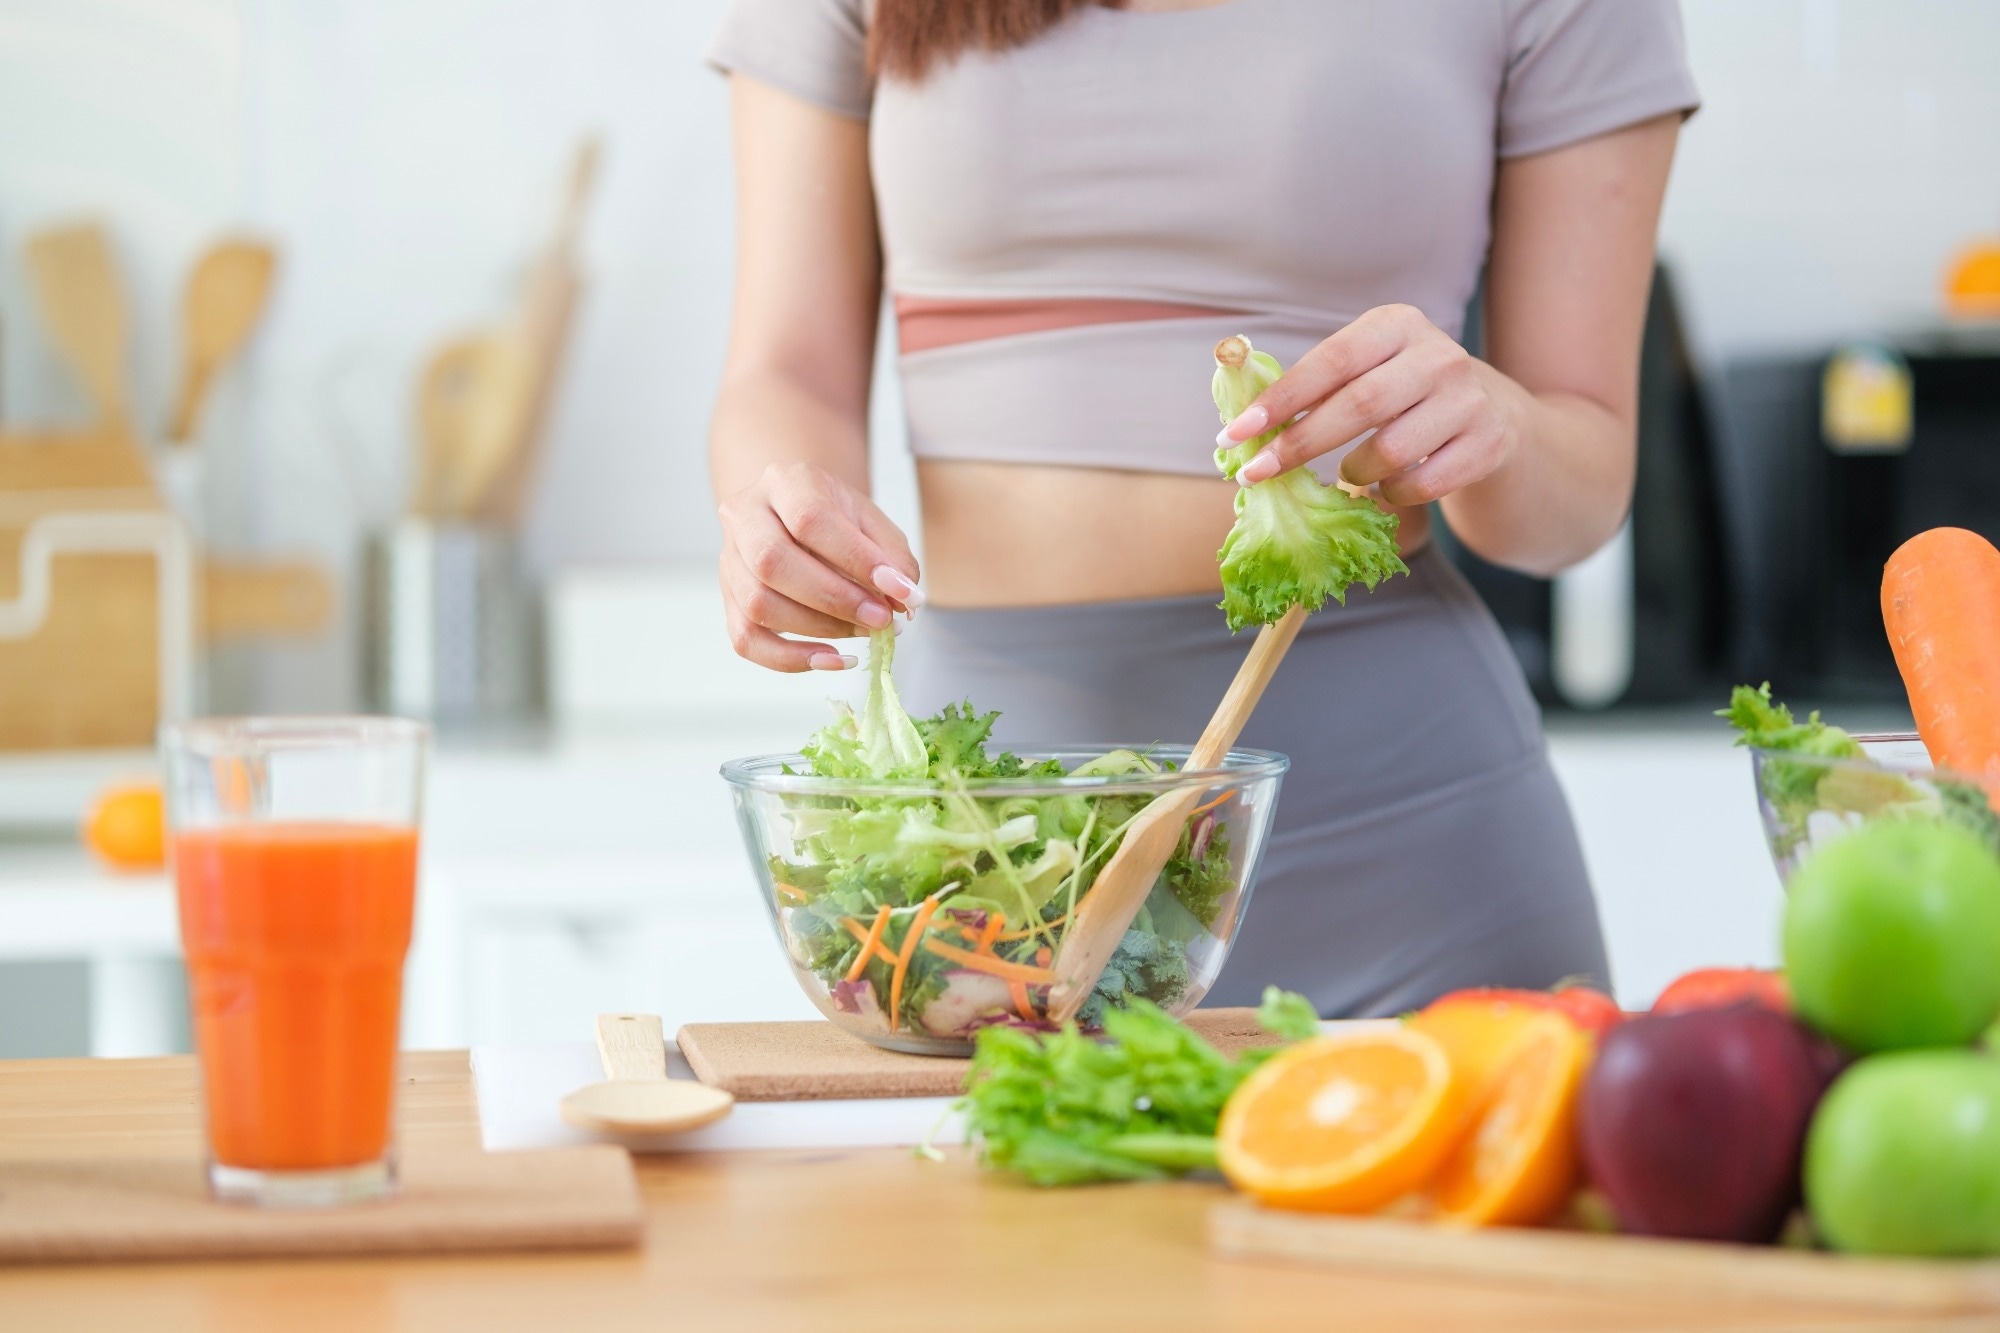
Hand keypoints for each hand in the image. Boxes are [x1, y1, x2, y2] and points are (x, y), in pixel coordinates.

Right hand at [717, 461, 922, 672]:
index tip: (899, 590)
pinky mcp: (728, 599)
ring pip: (758, 604)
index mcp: (784, 481)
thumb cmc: (836, 521)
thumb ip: (892, 557)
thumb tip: (903, 601)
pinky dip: (791, 659)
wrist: (794, 517)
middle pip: (772, 562)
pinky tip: (832, 659)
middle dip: (835, 599)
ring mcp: (729, 559)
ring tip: (863, 632)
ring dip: (818, 629)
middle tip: (881, 620)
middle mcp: (745, 515)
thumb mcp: (871, 522)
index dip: (856, 559)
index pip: (810, 519)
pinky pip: (746, 639)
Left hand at [1217, 304, 1521, 505]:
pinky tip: (1384, 488)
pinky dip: (1390, 494)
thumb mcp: (1369, 369)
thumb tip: (1245, 429)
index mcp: (1397, 325)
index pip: (1332, 361)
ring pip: (1390, 452)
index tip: (1234, 433)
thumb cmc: (1403, 393)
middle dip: (1299, 445)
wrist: (1492, 413)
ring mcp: (1469, 400)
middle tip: (1256, 474)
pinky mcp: (1488, 444)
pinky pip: (1422, 484)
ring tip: (1347, 472)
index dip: (1280, 400)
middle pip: (1359, 406)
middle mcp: (1439, 356)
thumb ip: (1318, 387)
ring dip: (1353, 472)